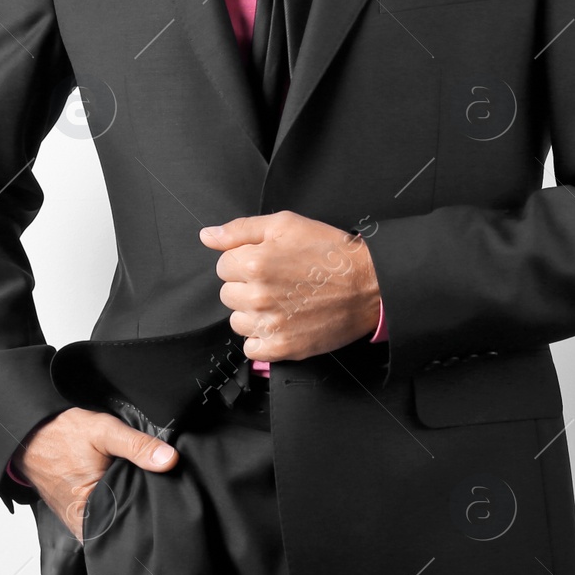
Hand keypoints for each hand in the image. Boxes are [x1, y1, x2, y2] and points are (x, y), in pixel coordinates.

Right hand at [14, 407, 178, 541]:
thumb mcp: (103, 431)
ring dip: (124, 497)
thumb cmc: (60, 434)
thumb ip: (137, 446)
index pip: (132, 518)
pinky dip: (112, 497)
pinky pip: (102, 511)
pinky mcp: (76, 514)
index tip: (155, 482)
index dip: (148, 500)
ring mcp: (78, 521)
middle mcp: (82, 525)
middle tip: (137, 473)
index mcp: (89, 513)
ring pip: (114, 514)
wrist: (29, 434)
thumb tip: (169, 460)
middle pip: (124, 518)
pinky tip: (115, 481)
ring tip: (124, 475)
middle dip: (137, 498)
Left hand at [200, 210, 380, 361]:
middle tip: (277, 280)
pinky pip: (251, 349)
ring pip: (237, 321)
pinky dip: (262, 339)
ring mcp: (270, 325)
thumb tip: (207, 236)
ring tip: (281, 301)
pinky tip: (281, 322)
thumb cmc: (329, 251)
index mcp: (254, 263)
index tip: (265, 262)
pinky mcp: (283, 348)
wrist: (367, 284)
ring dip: (252, 313)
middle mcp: (258, 296)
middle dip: (246, 286)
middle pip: (227, 294)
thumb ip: (240, 230)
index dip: (243, 261)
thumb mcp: (285, 225)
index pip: (223, 266)